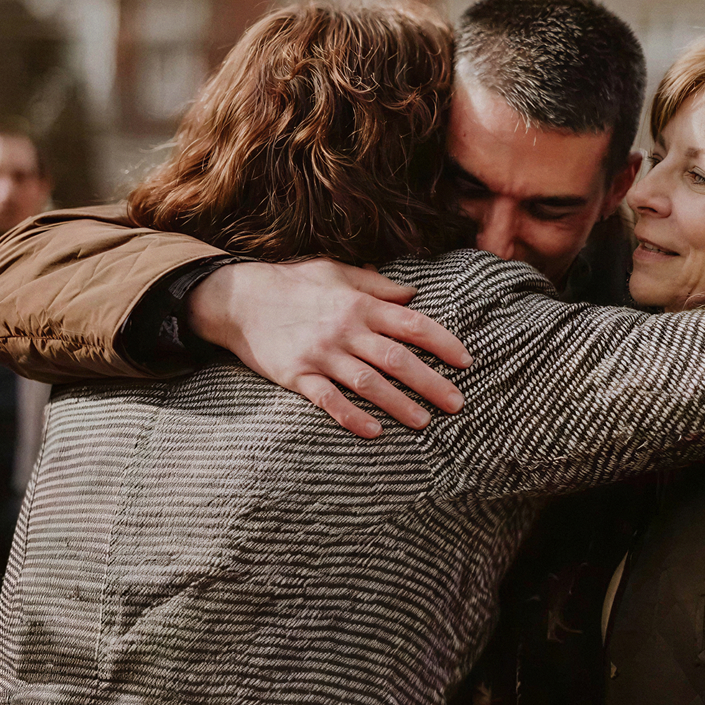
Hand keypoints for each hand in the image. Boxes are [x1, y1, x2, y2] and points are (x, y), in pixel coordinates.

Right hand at [189, 258, 470, 437]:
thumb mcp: (337, 272)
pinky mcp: (296, 376)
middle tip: (457, 404)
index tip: (466, 361)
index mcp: (359, 304)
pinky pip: (329, 401)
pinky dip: (352, 418)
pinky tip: (374, 433)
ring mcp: (320, 354)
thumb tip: (413, 294)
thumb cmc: (293, 282)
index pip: (412, 324)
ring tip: (424, 422)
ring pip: (369, 384)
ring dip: (399, 405)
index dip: (443, 343)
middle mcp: (345, 330)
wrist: (239, 298)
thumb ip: (377, 285)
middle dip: (432, 383)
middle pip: (398, 359)